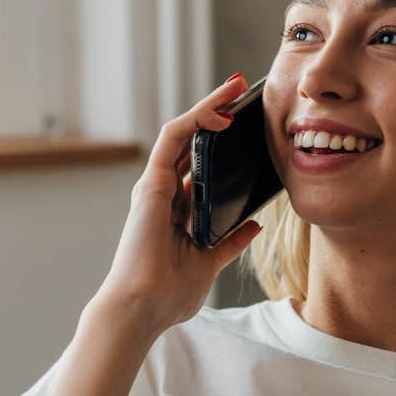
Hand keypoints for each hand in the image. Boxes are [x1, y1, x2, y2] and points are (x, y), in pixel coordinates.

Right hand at [93, 72, 265, 335]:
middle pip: (192, 142)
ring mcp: (155, 186)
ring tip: (236, 87)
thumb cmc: (168, 294)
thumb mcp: (210, 263)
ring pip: (183, 132)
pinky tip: (221, 112)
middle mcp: (163, 194)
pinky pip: (173, 139)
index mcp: (175, 211)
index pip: (198, 165)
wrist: (143, 308)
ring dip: (209, 106)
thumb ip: (229, 242)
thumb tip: (252, 226)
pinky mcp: (151, 183)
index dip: (218, 142)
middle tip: (244, 91)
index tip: (246, 124)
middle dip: (216, 113)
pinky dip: (196, 120)